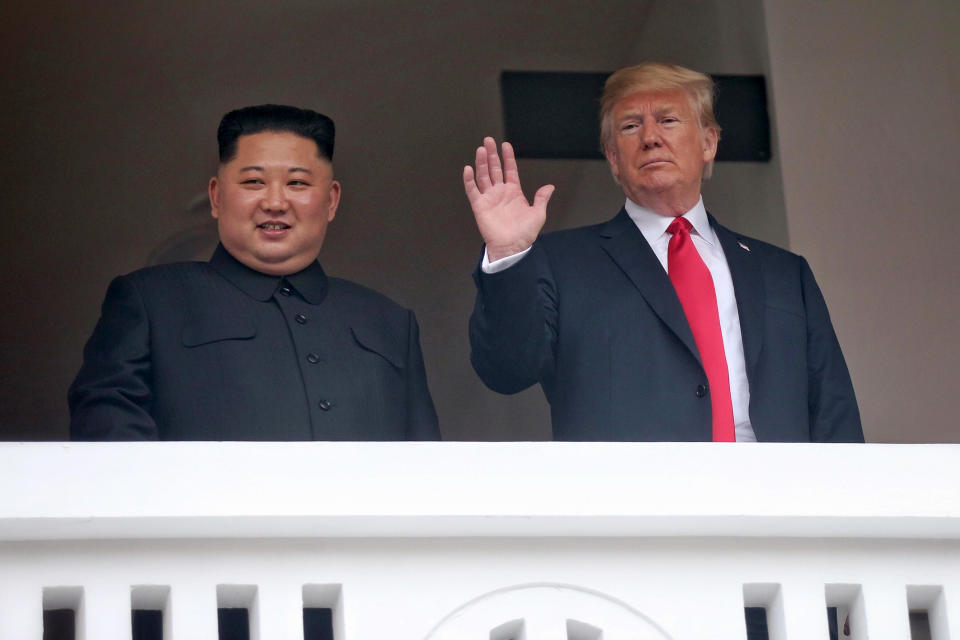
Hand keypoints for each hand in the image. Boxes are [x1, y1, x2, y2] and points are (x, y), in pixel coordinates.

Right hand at [463, 137, 554, 261]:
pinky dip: (469, 180)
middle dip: (492, 154)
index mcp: (514, 192)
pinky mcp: (479, 206)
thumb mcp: (538, 213)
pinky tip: (468, 169)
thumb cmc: (525, 234)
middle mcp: (500, 192)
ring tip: (481, 149)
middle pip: (494, 169)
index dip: (508, 157)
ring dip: (482, 162)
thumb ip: (542, 198)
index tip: (505, 145)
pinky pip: (472, 190)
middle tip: (488, 140)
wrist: (512, 247)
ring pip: (483, 176)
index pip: (509, 169)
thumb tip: (550, 187)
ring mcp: (489, 198)